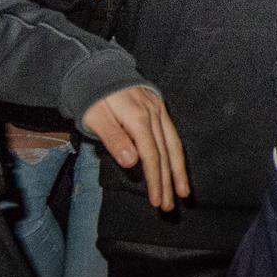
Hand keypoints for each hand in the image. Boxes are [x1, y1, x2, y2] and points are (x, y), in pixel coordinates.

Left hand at [81, 87, 188, 211]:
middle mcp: (154, 113)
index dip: (155, 178)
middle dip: (169, 181)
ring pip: (173, 144)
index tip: (157, 200)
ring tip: (183, 192)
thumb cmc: (93, 97)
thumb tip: (132, 161)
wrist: (99, 70)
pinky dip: (176, 154)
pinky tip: (177, 167)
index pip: (151, 154)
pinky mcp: (160, 108)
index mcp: (138, 117)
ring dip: (178, 170)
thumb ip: (114, 138)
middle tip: (170, 206)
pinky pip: (172, 134)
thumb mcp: (95, 117)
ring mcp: (159, 110)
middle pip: (165, 152)